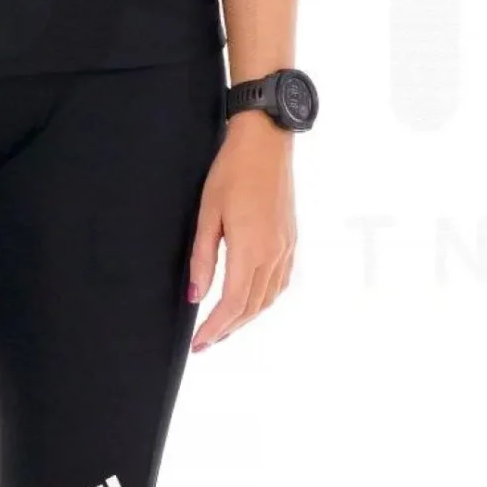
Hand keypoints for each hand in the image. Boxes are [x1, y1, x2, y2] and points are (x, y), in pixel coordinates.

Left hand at [186, 111, 295, 351]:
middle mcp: (274, 255)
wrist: (266, 143)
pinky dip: (263, 300)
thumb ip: (202, 259)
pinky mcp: (291, 241)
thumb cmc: (232, 172)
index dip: (214, 328)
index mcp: (251, 250)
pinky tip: (249, 301)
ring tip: (223, 327)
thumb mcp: (207, 214)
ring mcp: (286, 249)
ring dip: (245, 318)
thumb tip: (195, 296)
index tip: (198, 343)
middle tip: (205, 343)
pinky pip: (279, 283)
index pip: (232, 304)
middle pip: (251, 308)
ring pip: (267, 299)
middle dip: (227, 330)